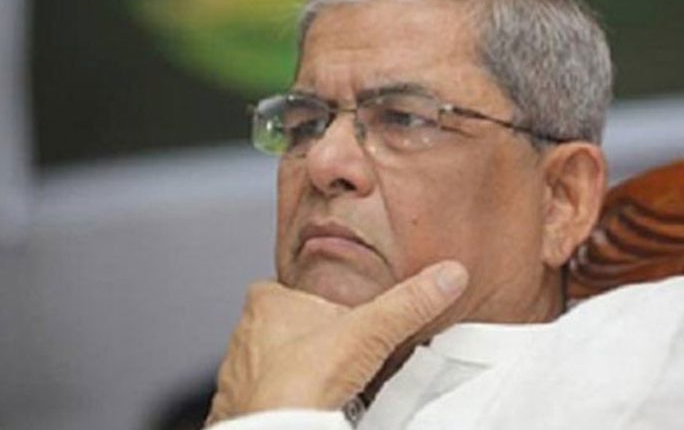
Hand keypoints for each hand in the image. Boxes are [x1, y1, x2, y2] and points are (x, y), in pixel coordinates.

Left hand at [204, 260, 468, 425]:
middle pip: (275, 326)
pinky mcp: (239, 408)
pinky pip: (260, 397)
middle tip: (334, 347)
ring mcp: (237, 375)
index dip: (307, 297)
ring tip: (324, 381)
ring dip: (290, 370)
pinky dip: (281, 400)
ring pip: (266, 363)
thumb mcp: (371, 330)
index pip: (281, 287)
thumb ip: (409, 302)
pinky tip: (305, 407)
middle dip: (302, 335)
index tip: (330, 307)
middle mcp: (244, 336)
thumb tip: (446, 277)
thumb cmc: (305, 380)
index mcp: (266, 304)